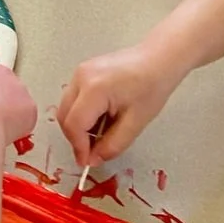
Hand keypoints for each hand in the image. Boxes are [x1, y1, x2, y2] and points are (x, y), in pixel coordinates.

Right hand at [56, 42, 184, 165]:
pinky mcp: (82, 71)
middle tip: (93, 152)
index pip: (74, 124)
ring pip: (66, 107)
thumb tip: (93, 160)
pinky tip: (100, 118)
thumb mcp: (135, 123)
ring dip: (78, 126)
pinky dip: (81, 113)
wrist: (158, 59)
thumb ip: (112, 145)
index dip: (78, 147)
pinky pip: (73, 98)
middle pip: (64, 116)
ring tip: (100, 134)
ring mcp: (79, 72)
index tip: (88, 163)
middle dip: (76, 138)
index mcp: (94, 89)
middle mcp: (80, 77)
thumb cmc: (151, 88)